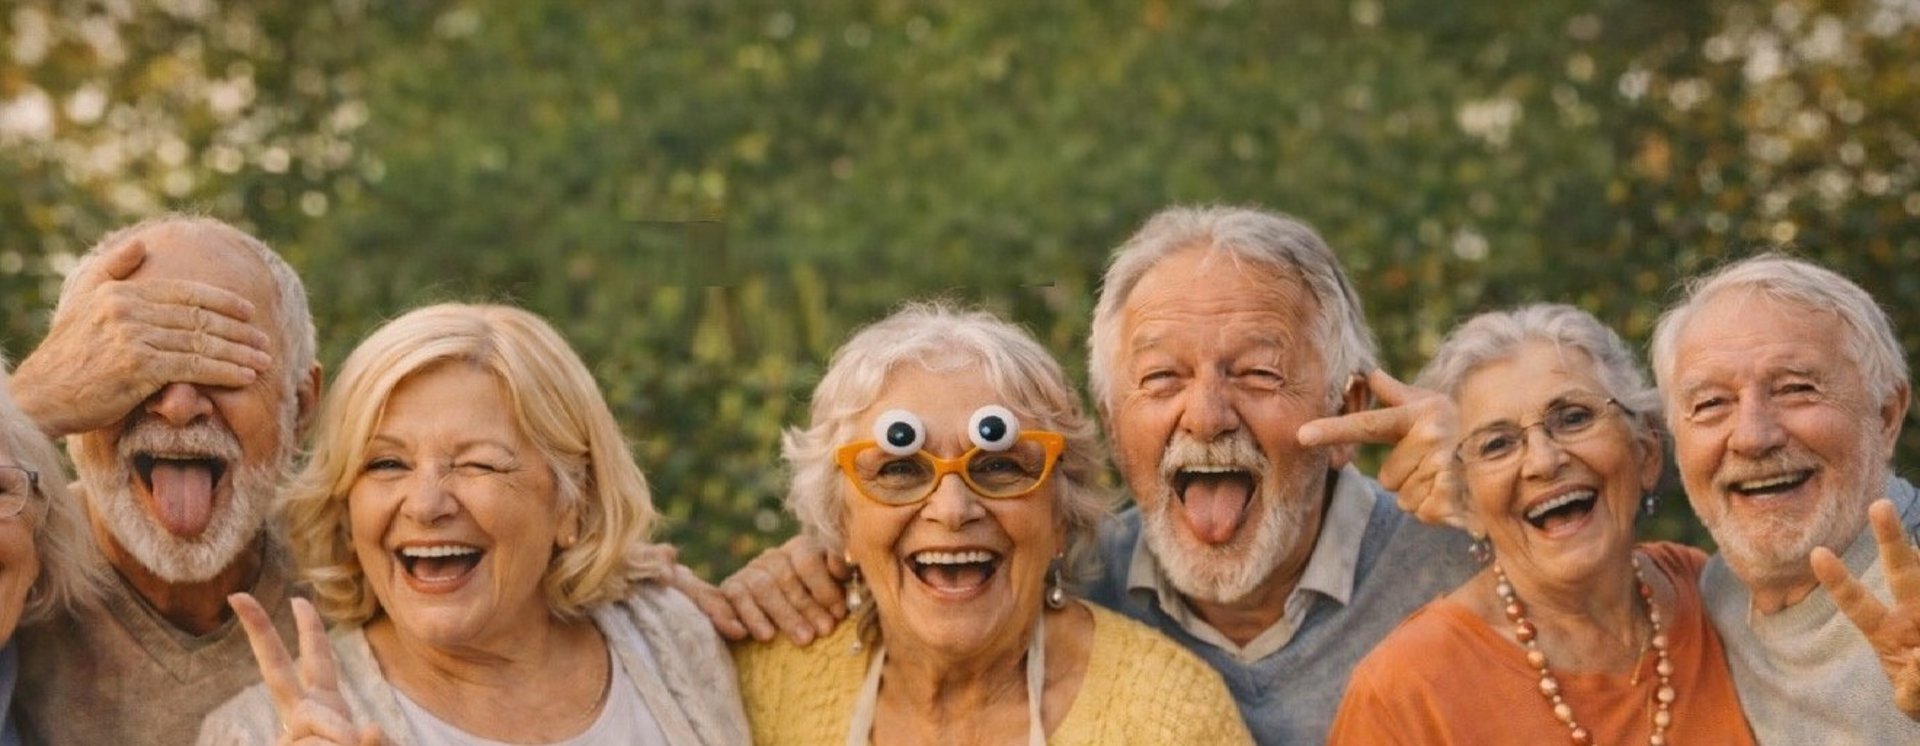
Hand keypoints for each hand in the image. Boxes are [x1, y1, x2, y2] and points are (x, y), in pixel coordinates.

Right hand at [12, 239, 272, 437]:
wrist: (42, 395)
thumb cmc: (68, 353)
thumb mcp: (83, 301)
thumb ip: (112, 269)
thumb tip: (142, 245)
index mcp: (121, 291)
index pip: (185, 292)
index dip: (221, 301)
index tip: (248, 311)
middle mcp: (128, 309)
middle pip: (198, 318)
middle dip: (238, 331)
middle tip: (265, 341)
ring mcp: (133, 337)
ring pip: (201, 343)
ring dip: (238, 354)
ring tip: (264, 362)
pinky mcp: (138, 367)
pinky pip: (193, 367)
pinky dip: (223, 372)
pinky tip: (244, 378)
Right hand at [229, 594, 385, 744]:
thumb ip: (376, 742)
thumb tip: (371, 728)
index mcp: (323, 702)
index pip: (316, 658)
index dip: (309, 629)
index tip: (297, 598)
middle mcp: (300, 713)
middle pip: (276, 670)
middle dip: (260, 632)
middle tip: (238, 594)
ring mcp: (288, 734)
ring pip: (311, 727)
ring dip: (340, 743)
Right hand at [703, 534, 850, 644]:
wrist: (777, 614)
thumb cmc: (816, 603)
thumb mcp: (833, 588)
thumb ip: (839, 575)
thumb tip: (841, 565)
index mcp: (801, 549)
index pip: (808, 559)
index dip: (824, 587)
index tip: (838, 613)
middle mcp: (773, 557)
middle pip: (786, 578)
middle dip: (805, 608)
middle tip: (822, 632)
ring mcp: (749, 573)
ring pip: (761, 589)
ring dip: (779, 615)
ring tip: (797, 639)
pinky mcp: (728, 591)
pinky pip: (726, 599)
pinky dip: (729, 616)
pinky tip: (741, 634)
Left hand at [1297, 369, 1468, 530]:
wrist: (1513, 456)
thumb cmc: (1460, 426)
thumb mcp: (1431, 404)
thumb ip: (1396, 391)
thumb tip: (1365, 370)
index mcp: (1419, 415)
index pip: (1368, 424)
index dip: (1333, 430)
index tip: (1301, 435)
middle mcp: (1432, 440)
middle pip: (1386, 476)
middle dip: (1405, 474)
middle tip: (1433, 461)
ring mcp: (1444, 470)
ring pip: (1403, 497)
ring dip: (1420, 492)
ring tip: (1446, 475)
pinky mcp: (1453, 500)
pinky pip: (1420, 513)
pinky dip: (1434, 508)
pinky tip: (1454, 493)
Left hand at [1812, 499, 1919, 720]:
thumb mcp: (1911, 701)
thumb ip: (1913, 690)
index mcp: (1886, 630)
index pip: (1858, 603)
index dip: (1839, 581)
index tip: (1817, 553)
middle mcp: (1913, 613)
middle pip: (1903, 571)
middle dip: (1891, 538)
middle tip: (1879, 505)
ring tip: (1915, 637)